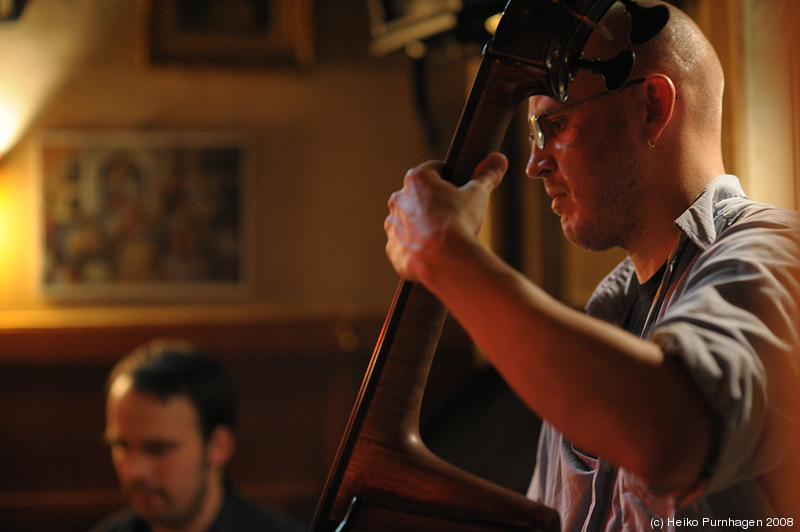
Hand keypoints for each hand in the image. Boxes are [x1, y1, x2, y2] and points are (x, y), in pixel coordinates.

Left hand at [384, 152, 507, 281]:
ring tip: (442, 237)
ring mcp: (392, 225)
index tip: (457, 189)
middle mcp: (399, 199)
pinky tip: (431, 253)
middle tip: (452, 216)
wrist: (446, 260)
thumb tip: (498, 159)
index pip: (433, 170)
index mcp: (417, 180)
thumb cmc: (459, 223)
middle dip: (432, 204)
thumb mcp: (478, 195)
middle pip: (418, 196)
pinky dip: (415, 248)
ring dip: (420, 226)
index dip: (448, 178)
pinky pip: (403, 246)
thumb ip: (486, 175)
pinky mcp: (393, 249)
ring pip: (407, 221)